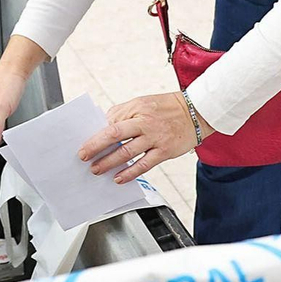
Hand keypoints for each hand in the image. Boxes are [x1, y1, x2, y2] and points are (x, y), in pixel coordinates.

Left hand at [79, 92, 217, 184]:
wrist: (196, 111)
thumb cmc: (166, 108)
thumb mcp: (142, 103)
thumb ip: (123, 114)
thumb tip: (104, 126)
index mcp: (137, 109)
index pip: (110, 121)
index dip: (96, 134)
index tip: (84, 144)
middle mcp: (145, 123)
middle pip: (114, 135)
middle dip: (96, 147)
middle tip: (84, 157)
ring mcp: (155, 138)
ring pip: (127, 152)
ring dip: (109, 162)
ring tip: (97, 169)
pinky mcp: (164, 151)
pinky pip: (144, 165)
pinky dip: (129, 173)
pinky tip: (119, 178)